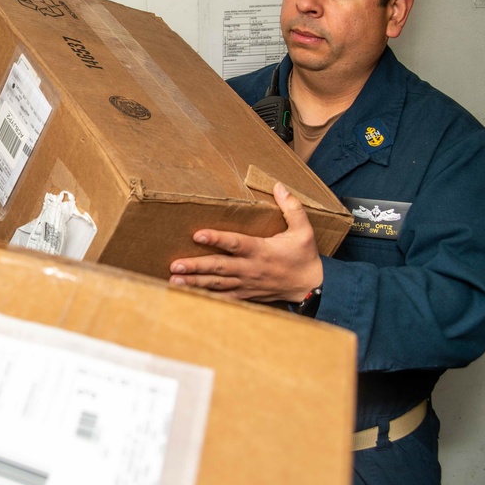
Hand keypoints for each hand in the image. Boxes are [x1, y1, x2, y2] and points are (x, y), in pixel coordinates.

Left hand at [168, 182, 322, 302]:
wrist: (310, 286)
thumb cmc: (304, 256)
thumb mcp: (304, 230)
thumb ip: (292, 208)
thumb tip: (279, 185)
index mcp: (261, 251)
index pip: (236, 243)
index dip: (217, 239)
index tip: (197, 234)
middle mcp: (250, 268)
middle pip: (219, 267)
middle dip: (196, 266)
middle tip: (175, 265)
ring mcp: (246, 284)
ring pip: (217, 284)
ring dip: (194, 283)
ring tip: (174, 281)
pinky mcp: (245, 295)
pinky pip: (223, 298)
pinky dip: (205, 298)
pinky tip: (187, 296)